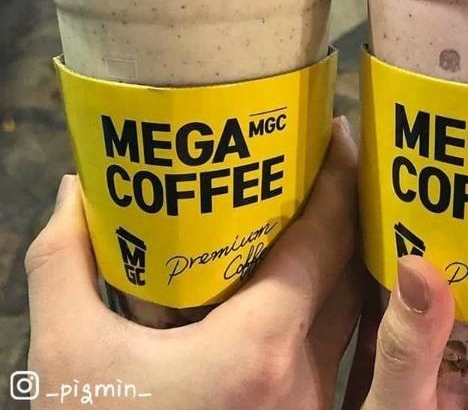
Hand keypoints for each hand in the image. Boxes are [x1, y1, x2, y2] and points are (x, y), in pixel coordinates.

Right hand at [26, 118, 362, 409]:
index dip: (337, 177)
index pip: (325, 238)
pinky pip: (347, 343)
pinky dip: (343, 295)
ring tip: (332, 200)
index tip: (337, 131)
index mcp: (261, 346)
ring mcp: (316, 402)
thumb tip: (75, 192)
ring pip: (357, 307)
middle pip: (353, 266)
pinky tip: (318, 272)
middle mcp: (306, 374)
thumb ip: (63, 265)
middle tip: (334, 155)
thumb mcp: (66, 358)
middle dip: (352, 204)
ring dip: (352, 249)